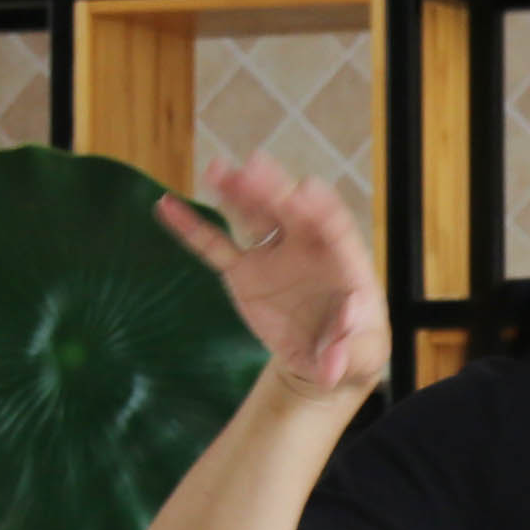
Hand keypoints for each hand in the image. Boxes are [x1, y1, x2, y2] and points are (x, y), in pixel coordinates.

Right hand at [160, 156, 384, 398]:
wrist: (324, 355)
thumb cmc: (353, 348)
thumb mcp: (361, 355)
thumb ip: (349, 352)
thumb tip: (334, 362)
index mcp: (343, 258)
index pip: (333, 225)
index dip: (320, 207)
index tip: (305, 190)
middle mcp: (307, 246)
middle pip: (290, 209)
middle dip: (273, 189)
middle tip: (253, 167)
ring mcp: (273, 254)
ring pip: (253, 216)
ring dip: (236, 193)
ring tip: (216, 171)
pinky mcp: (243, 271)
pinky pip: (215, 247)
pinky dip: (192, 228)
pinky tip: (168, 206)